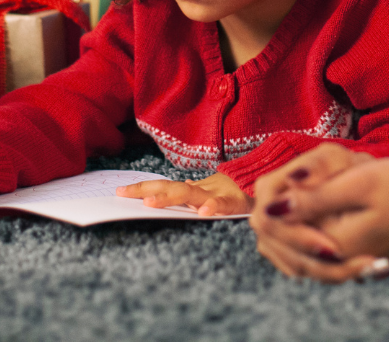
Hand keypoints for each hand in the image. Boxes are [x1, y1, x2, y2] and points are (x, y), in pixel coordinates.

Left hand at [115, 171, 251, 215]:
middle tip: (122, 194)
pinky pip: (224, 205)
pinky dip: (214, 207)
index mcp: (196, 189)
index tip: (119, 192)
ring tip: (150, 203)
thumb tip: (179, 185)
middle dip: (145, 190)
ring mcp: (218, 193)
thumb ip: (196, 191)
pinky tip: (204, 213)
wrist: (269, 176)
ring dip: (169, 197)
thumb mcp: (214, 191)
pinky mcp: (238, 202)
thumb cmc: (240, 189)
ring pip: (190, 194)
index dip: (143, 188)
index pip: (165, 186)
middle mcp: (203, 189)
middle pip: (170, 187)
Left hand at [250, 143, 388, 281]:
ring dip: (294, 211)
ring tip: (311, 183)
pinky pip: (308, 244)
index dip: (278, 195)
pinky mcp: (344, 254)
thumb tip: (270, 208)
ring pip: (292, 241)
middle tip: (305, 174)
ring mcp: (338, 260)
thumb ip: (315, 197)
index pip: (279, 227)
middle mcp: (332, 261)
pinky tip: (313, 198)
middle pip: (281, 239)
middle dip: (285, 202)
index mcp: (333, 244)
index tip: (296, 172)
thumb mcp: (361, 183)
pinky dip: (305, 220)